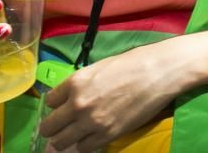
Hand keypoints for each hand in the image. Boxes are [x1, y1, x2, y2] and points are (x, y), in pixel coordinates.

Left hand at [39, 41, 186, 151]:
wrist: (159, 72)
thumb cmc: (134, 63)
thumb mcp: (100, 67)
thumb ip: (82, 84)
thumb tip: (73, 96)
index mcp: (76, 82)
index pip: (49, 101)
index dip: (57, 105)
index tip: (64, 107)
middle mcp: (78, 104)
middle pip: (49, 127)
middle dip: (54, 127)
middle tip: (63, 126)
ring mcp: (92, 121)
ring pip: (61, 142)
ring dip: (66, 139)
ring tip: (76, 135)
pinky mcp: (107, 134)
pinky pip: (83, 148)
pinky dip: (85, 144)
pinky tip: (92, 137)